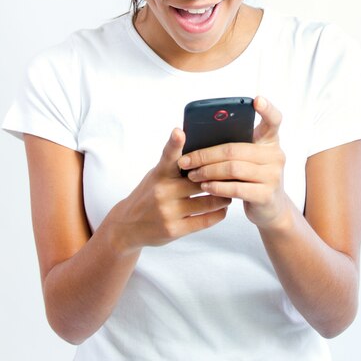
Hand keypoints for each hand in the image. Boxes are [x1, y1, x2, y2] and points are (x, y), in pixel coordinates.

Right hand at [109, 128, 230, 251]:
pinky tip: (221, 209)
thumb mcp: (157, 175)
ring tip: (228, 192)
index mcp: (160, 173)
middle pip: (201, 180)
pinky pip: (205, 220)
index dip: (174, 142)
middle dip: (219, 178)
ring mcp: (168, 211)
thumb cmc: (150, 194)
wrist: (128, 225)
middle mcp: (162, 190)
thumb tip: (207, 153)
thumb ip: (176, 165)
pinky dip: (219, 213)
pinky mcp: (174, 229)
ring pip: (208, 201)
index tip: (179, 131)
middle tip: (232, 175)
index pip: (168, 155)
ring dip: (223, 197)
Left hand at [177, 97, 287, 229]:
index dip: (267, 109)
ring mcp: (273, 175)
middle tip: (185, 160)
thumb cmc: (252, 178)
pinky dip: (217, 186)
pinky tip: (205, 186)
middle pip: (234, 148)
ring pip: (232, 168)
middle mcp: (276, 155)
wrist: (270, 208)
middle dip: (205, 154)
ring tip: (192, 174)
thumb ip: (234, 146)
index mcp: (270, 141)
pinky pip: (236, 187)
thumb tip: (198, 137)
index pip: (274, 120)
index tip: (256, 99)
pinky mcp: (266, 195)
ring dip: (207, 171)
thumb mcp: (248, 159)